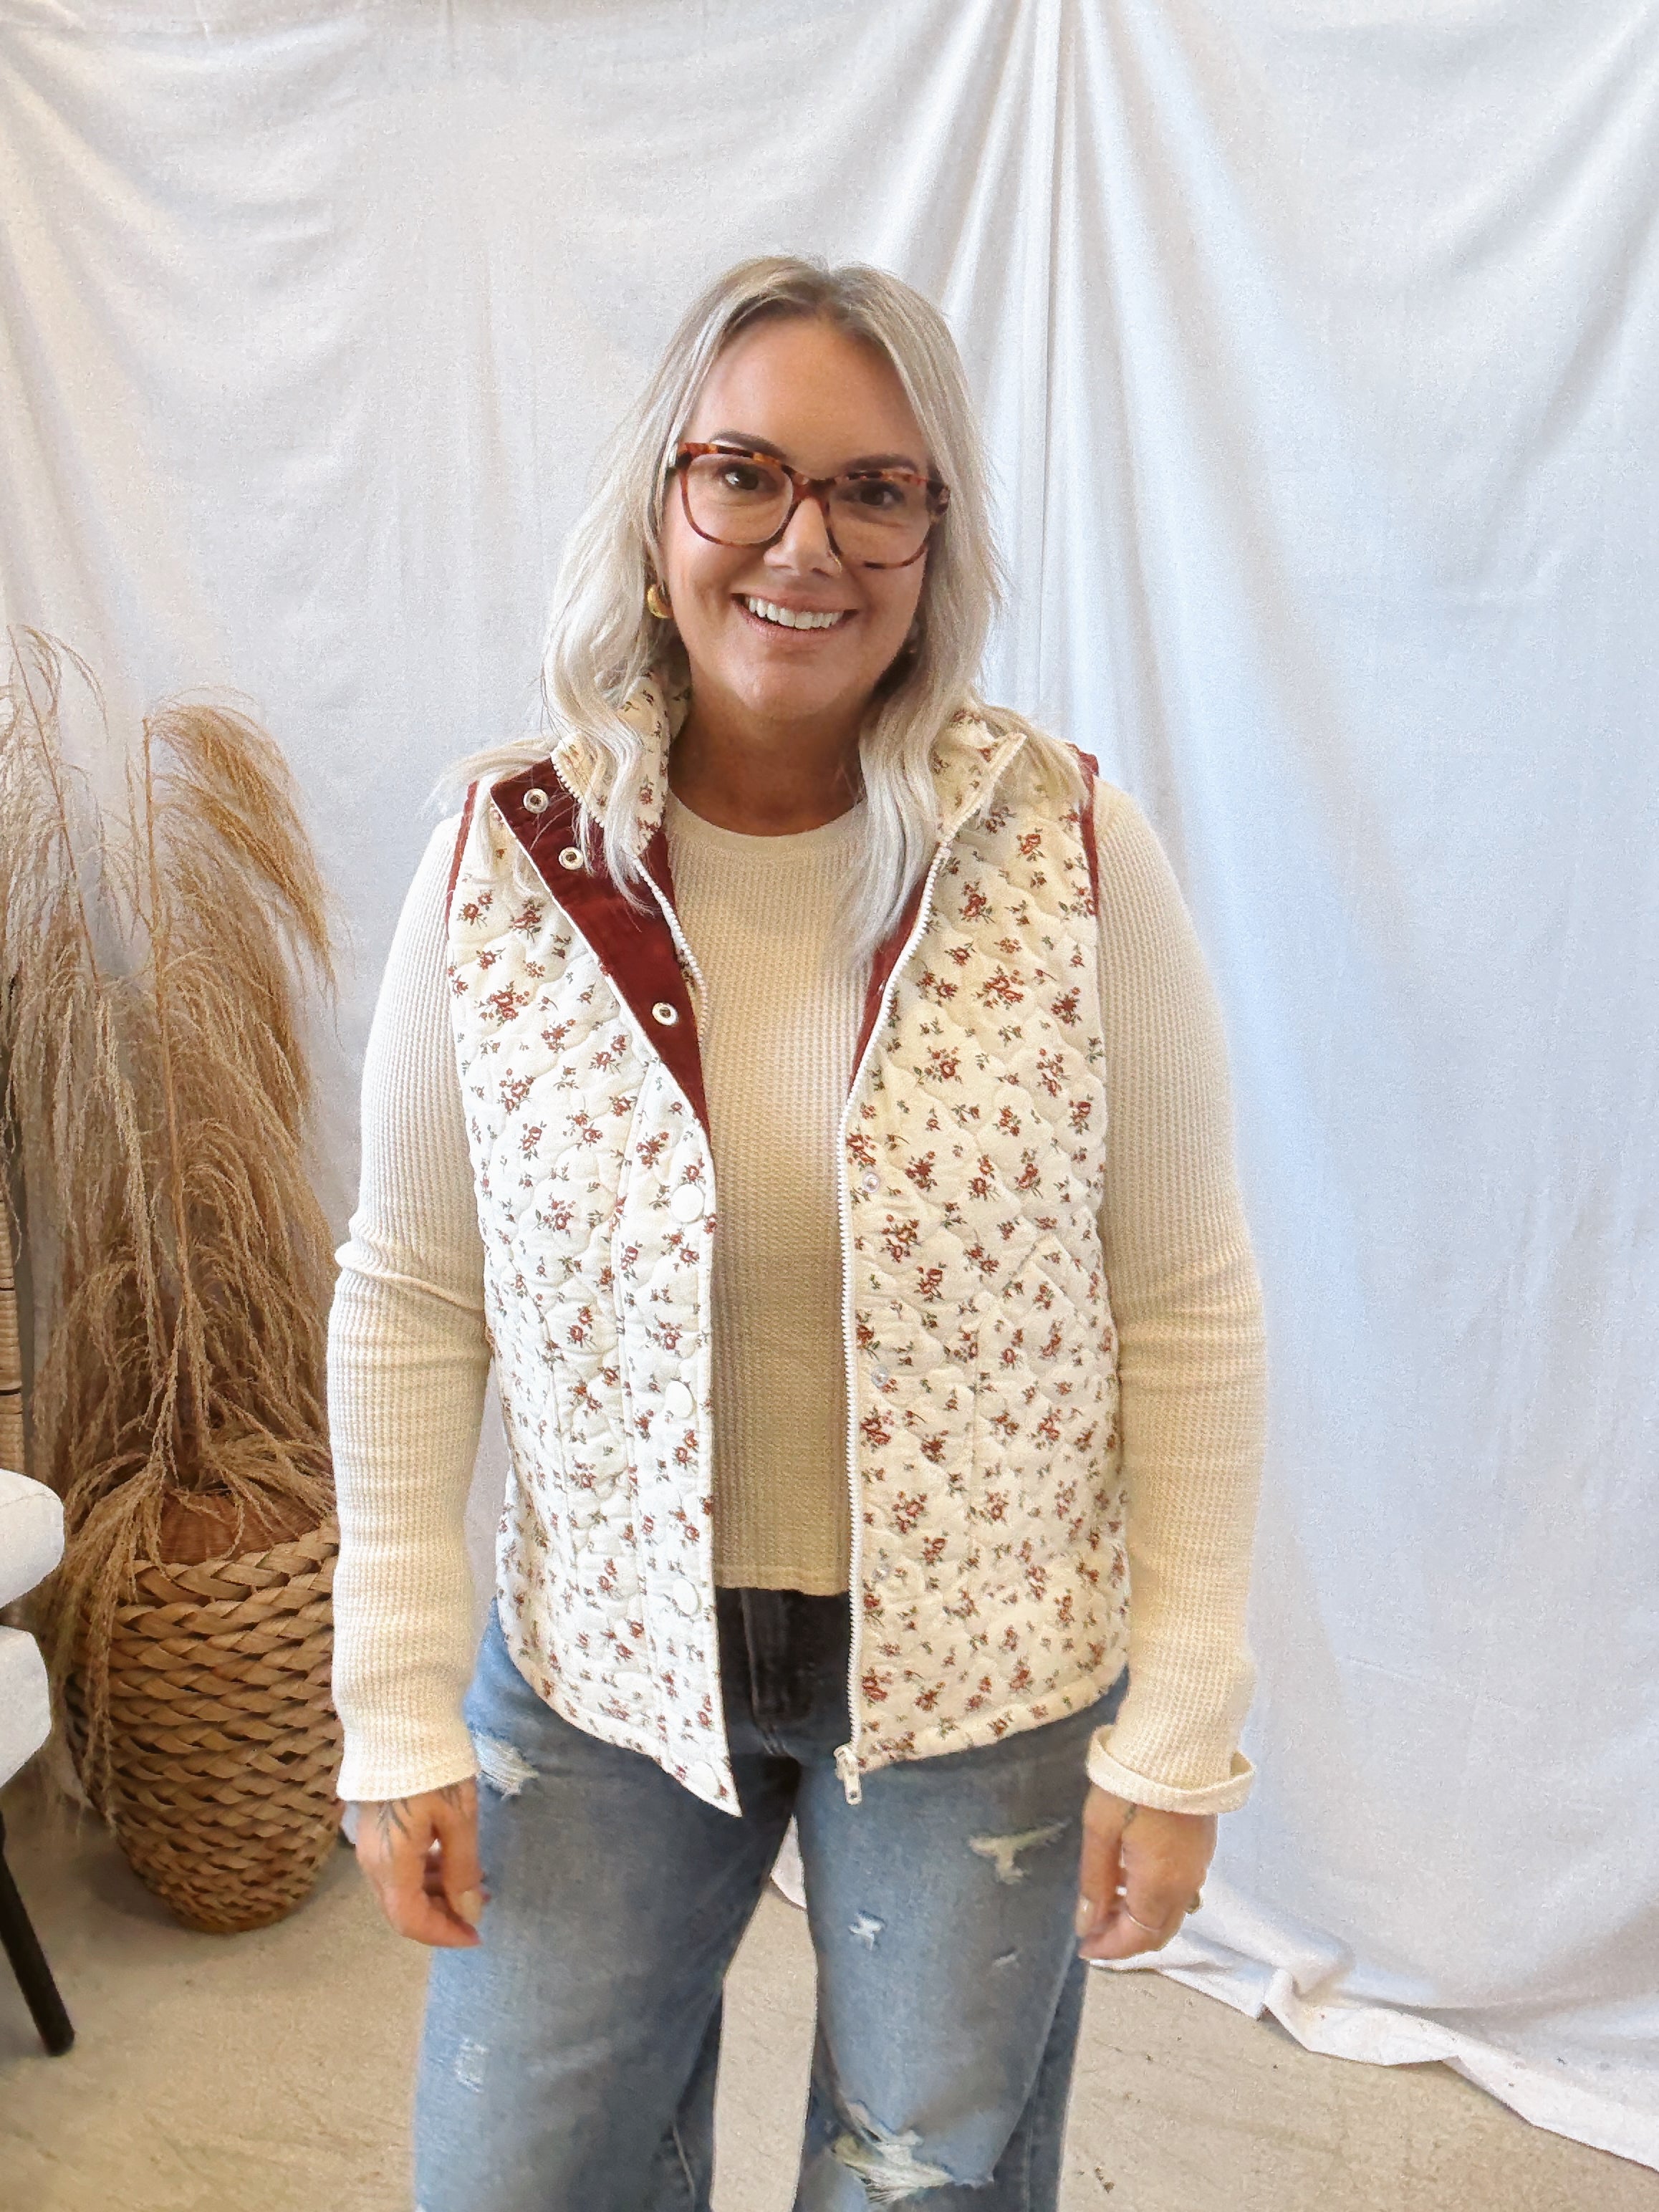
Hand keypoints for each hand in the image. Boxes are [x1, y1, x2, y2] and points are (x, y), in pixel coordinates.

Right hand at [354, 1779, 485, 1947]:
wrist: (399, 1721)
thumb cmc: (434, 1769)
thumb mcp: (458, 1819)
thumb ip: (463, 1869)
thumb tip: (468, 1912)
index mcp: (391, 1865)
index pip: (412, 1922)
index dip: (444, 1935)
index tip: (477, 1934)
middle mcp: (373, 1863)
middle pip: (404, 1910)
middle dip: (443, 1916)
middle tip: (481, 1906)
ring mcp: (371, 1846)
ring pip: (402, 1889)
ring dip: (437, 1894)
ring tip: (477, 1882)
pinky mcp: (377, 1830)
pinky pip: (399, 1868)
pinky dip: (426, 1874)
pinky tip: (453, 1860)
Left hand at [1074, 1786, 1214, 1960]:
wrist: (1176, 1744)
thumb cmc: (1129, 1785)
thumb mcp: (1099, 1830)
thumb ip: (1095, 1881)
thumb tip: (1088, 1925)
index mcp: (1160, 1885)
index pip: (1138, 1937)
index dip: (1110, 1949)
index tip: (1085, 1949)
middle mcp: (1186, 1885)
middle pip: (1158, 1932)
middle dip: (1126, 1940)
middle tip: (1094, 1932)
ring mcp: (1199, 1867)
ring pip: (1170, 1913)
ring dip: (1140, 1920)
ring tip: (1106, 1907)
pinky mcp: (1202, 1848)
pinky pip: (1179, 1892)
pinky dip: (1154, 1900)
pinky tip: (1129, 1881)